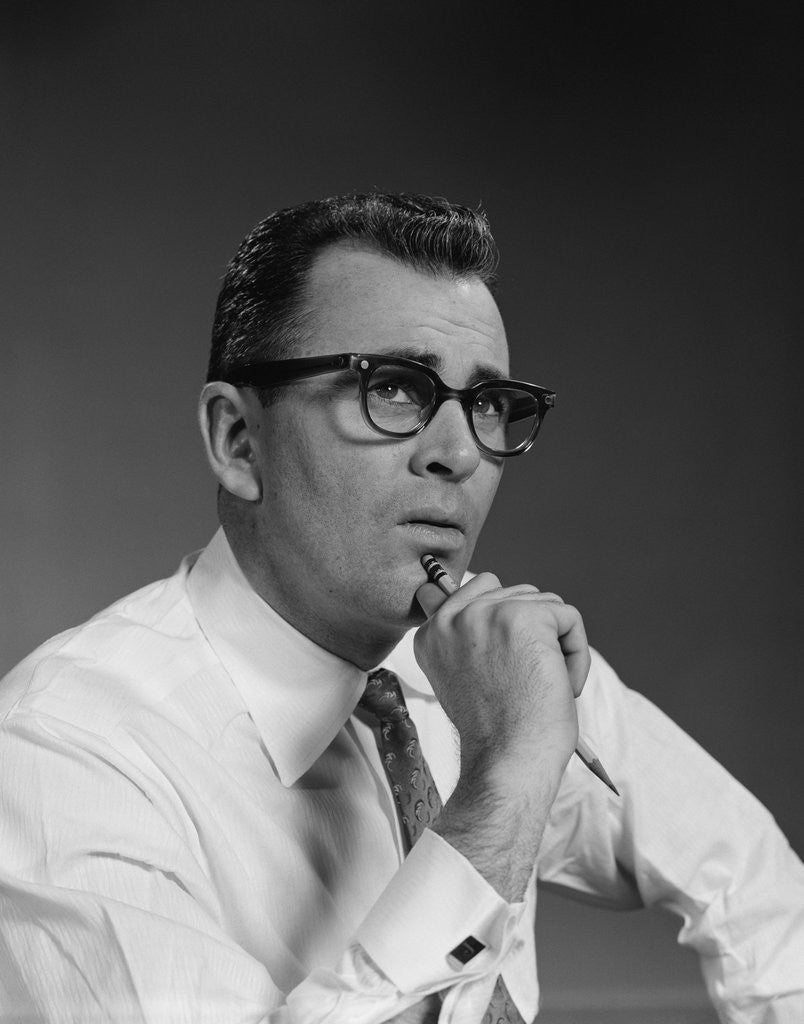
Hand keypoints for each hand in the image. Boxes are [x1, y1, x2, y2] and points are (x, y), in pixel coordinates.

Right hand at [414, 573, 589, 778]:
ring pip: (543, 603)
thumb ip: (467, 638)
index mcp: (430, 633)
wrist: (508, 761)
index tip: (505, 647)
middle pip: (513, 594)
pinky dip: (577, 653)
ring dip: (555, 643)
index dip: (496, 611)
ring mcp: (485, 614)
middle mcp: (451, 617)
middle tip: (527, 680)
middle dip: (532, 633)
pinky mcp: (523, 617)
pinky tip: (564, 685)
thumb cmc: (495, 731)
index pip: (469, 588)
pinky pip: (569, 617)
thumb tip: (497, 605)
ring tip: (544, 684)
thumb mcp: (462, 677)